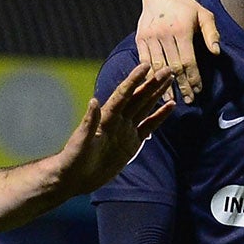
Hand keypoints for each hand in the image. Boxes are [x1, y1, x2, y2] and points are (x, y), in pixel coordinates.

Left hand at [50, 61, 176, 194]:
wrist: (75, 177)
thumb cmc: (73, 159)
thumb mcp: (80, 142)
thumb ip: (89, 123)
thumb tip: (94, 101)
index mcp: (106, 117)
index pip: (123, 95)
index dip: (134, 80)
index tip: (146, 65)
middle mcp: (117, 120)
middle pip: (138, 97)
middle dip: (152, 83)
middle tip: (168, 69)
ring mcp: (125, 130)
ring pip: (145, 107)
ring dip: (157, 93)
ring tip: (169, 79)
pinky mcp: (132, 143)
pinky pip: (149, 126)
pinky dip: (159, 116)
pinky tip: (170, 105)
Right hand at [135, 0, 219, 102]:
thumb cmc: (187, 8)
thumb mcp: (204, 15)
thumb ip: (211, 34)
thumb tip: (216, 53)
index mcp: (182, 29)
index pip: (188, 60)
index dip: (193, 77)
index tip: (198, 90)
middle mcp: (164, 34)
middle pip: (173, 67)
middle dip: (182, 85)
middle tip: (189, 100)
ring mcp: (150, 37)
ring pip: (158, 67)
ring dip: (165, 85)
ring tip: (172, 99)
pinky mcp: (140, 39)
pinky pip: (145, 62)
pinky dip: (149, 76)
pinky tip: (154, 87)